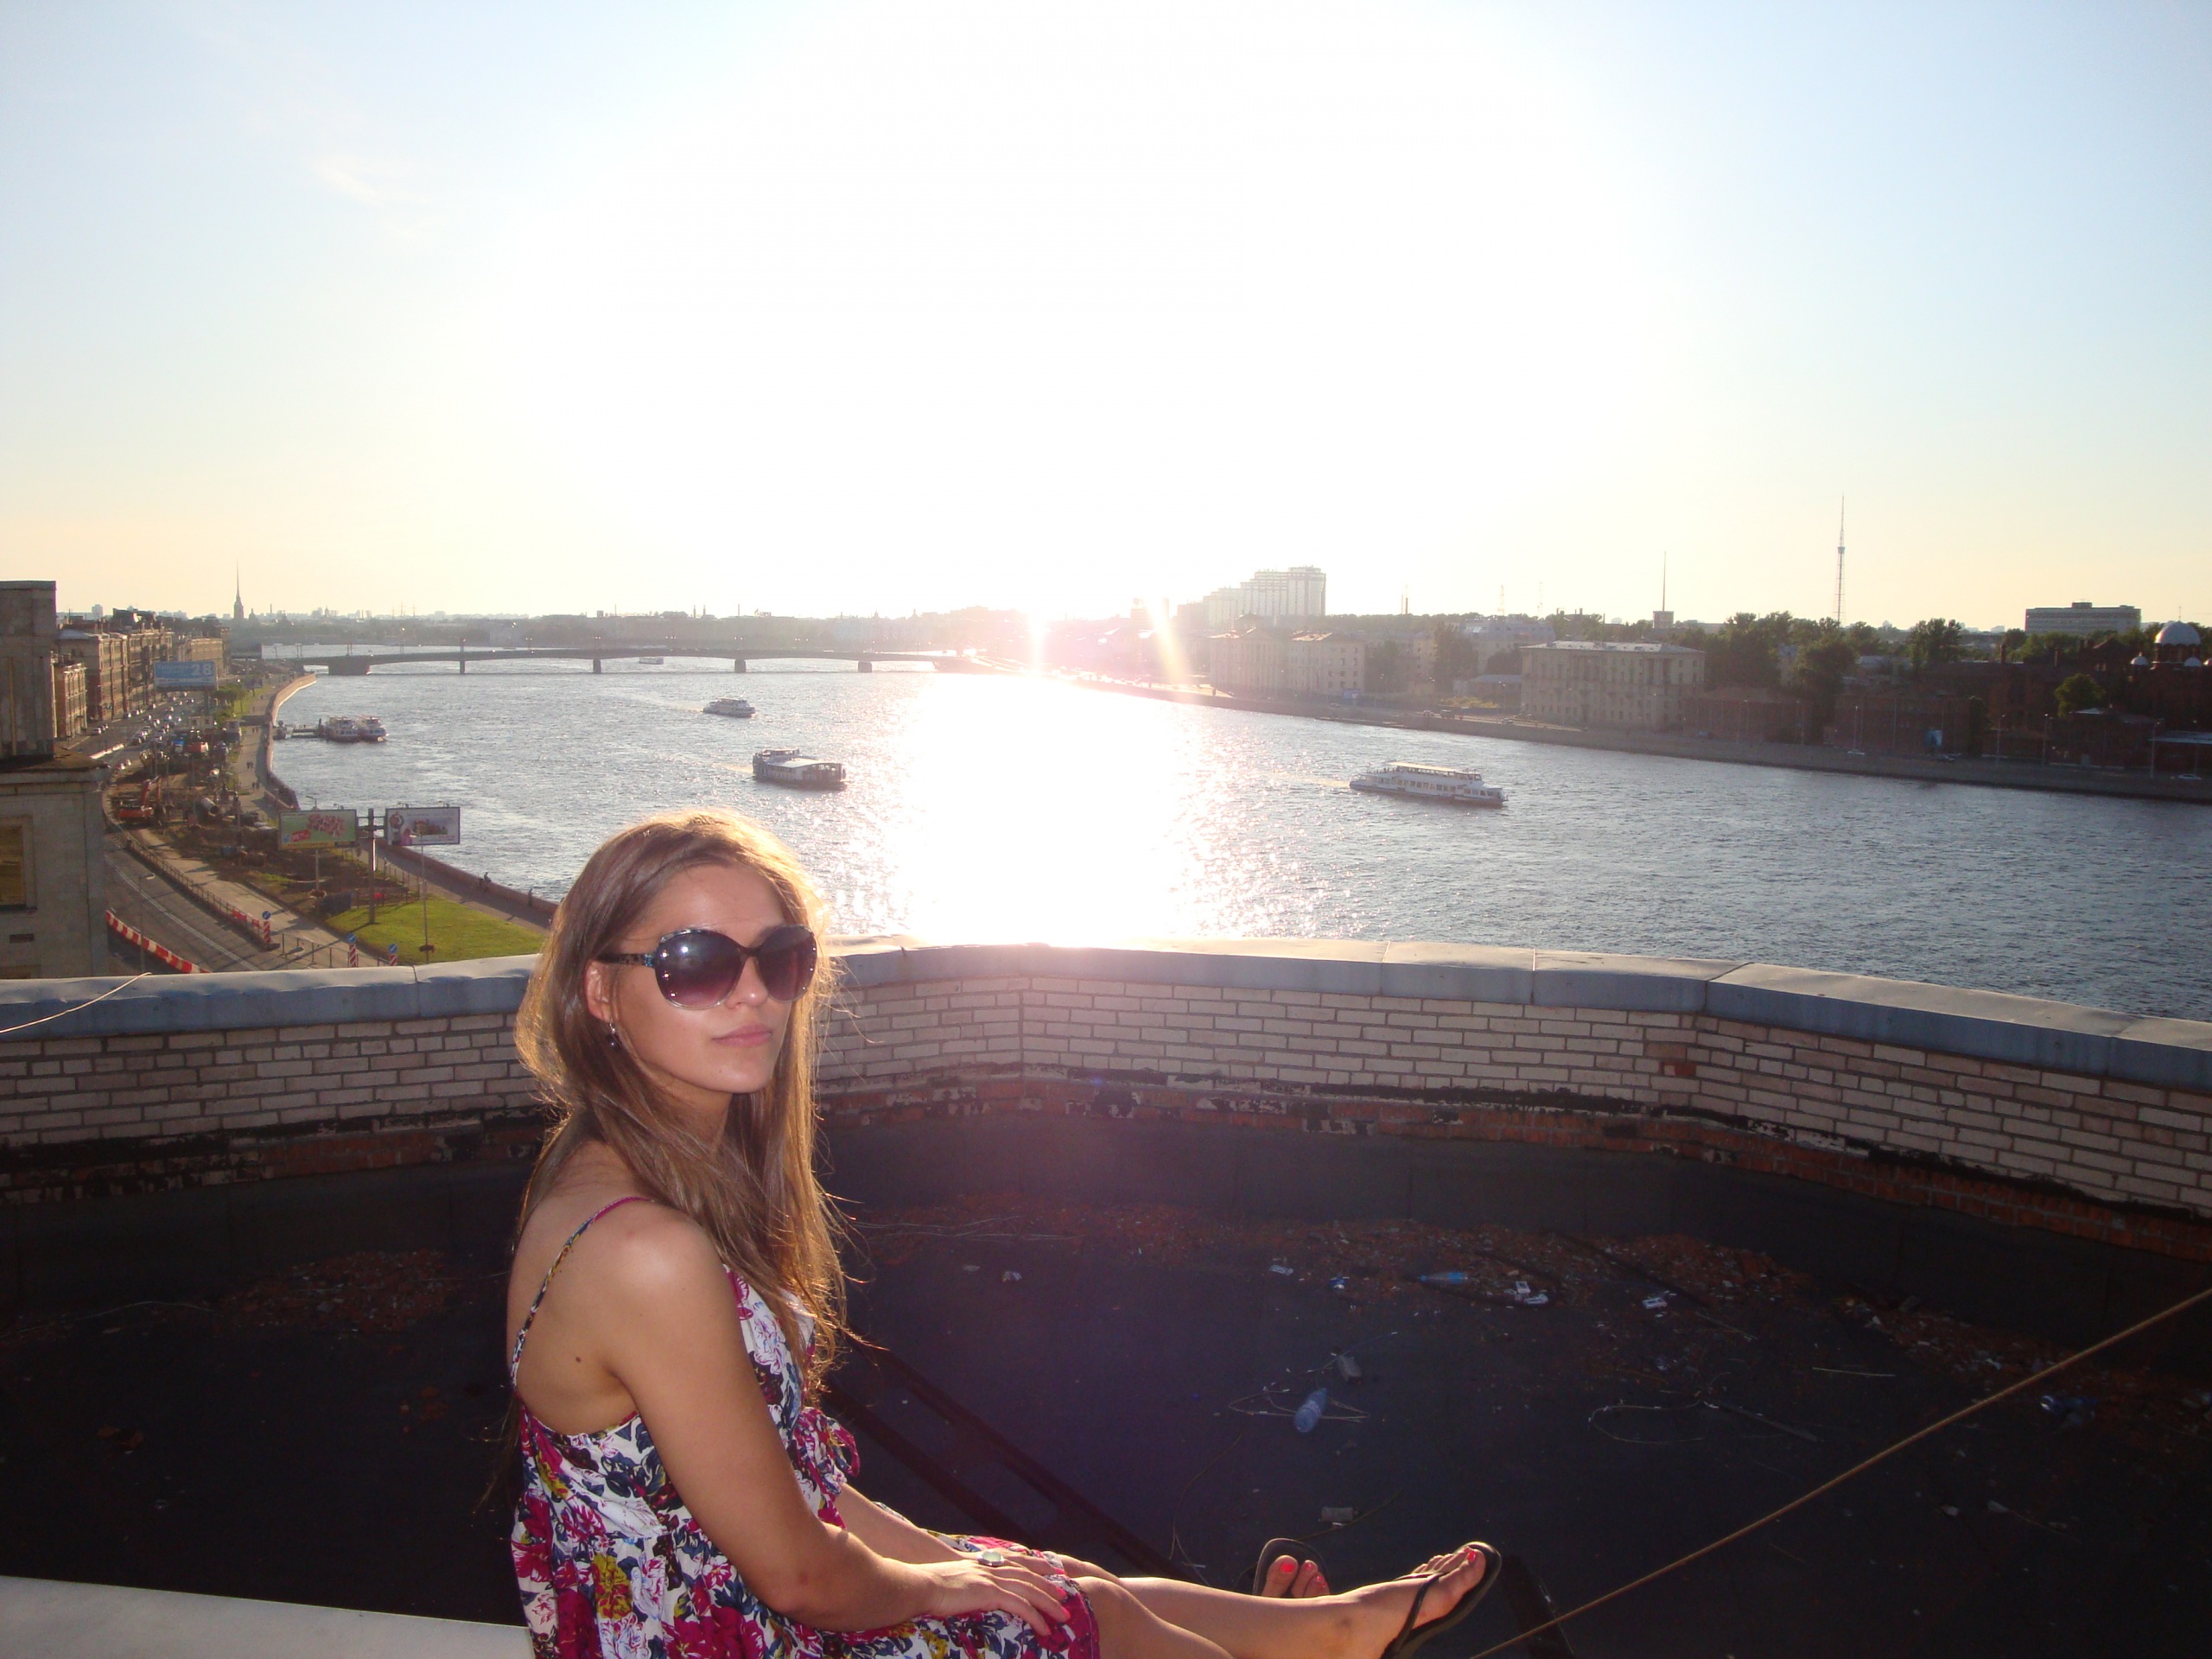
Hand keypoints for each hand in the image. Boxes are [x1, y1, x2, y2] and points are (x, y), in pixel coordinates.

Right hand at [916, 1552, 1074, 1636]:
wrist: (918, 1585)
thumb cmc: (926, 1585)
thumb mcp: (949, 1578)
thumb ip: (963, 1580)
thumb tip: (964, 1590)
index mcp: (981, 1563)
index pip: (1015, 1562)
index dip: (1034, 1565)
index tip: (1050, 1569)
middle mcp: (990, 1568)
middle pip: (1028, 1576)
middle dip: (1048, 1585)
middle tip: (1065, 1595)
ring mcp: (991, 1579)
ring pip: (1029, 1590)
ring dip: (1049, 1603)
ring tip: (1063, 1615)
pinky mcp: (989, 1593)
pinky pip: (1020, 1606)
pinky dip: (1035, 1616)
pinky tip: (1044, 1628)